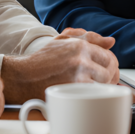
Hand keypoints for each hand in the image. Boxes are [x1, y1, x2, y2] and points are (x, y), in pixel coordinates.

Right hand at [1, 28, 118, 102]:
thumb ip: (90, 37)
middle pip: (109, 72)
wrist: (23, 77)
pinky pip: (94, 95)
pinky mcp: (72, 93)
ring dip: (103, 88)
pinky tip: (89, 95)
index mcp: (80, 46)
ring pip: (104, 85)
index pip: (109, 57)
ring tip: (96, 88)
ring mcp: (77, 78)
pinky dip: (94, 96)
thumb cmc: (42, 59)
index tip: (108, 69)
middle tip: (104, 81)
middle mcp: (80, 60)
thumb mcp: (64, 40)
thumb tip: (110, 41)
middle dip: (110, 77)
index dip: (111, 65)